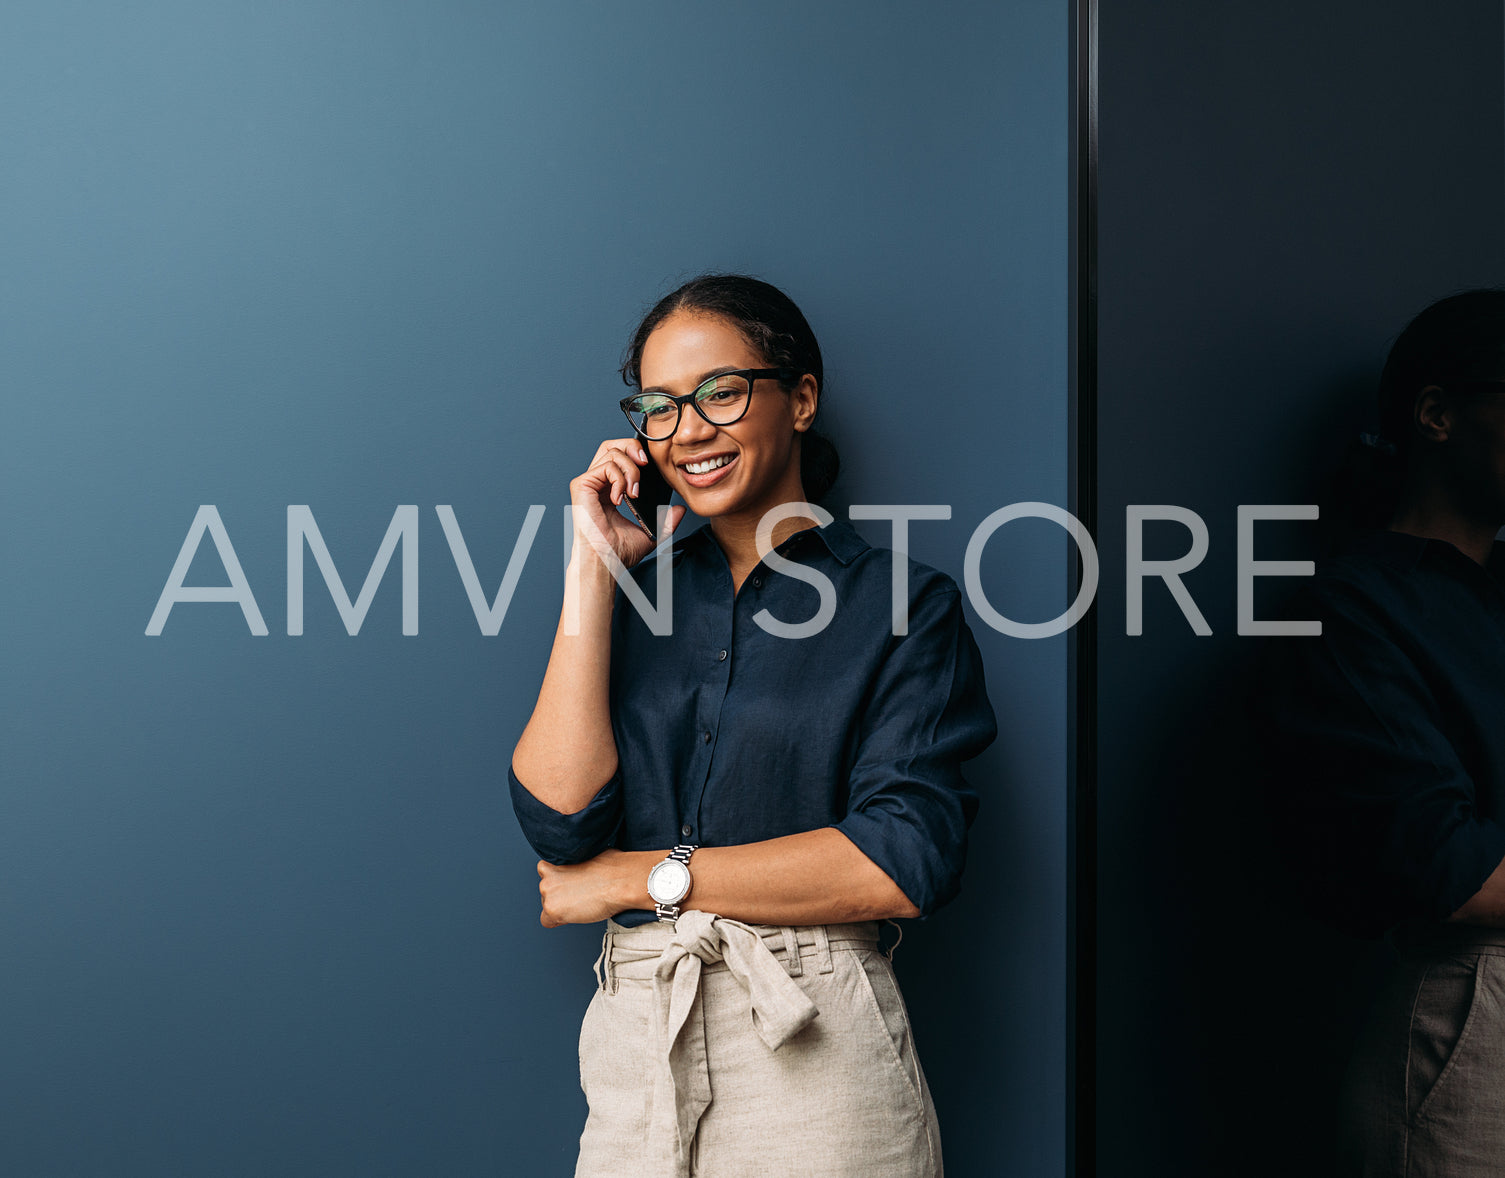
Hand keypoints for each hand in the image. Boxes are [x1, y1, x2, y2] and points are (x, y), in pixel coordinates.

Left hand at [537, 849, 647, 927]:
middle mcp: (547, 878)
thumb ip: (577, 864)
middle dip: (561, 894)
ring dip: (561, 907)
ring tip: (581, 904)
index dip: (559, 879)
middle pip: (546, 891)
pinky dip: (559, 921)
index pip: (544, 871)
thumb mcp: (591, 856)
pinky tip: (574, 915)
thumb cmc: (612, 868)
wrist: (620, 882)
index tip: (569, 883)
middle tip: (579, 895)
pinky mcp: (552, 910)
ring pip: (547, 906)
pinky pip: (547, 922)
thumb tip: (582, 869)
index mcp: (556, 862)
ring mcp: (548, 895)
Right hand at [570, 438, 685, 569]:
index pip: (620, 457)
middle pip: (613, 445)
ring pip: (612, 452)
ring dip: (630, 468)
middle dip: (632, 447)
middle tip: (645, 464)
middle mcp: (597, 484)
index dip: (635, 453)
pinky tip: (622, 498)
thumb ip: (666, 520)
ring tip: (634, 491)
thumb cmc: (619, 552)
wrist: (606, 562)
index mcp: (610, 490)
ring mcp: (588, 483)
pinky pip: (605, 466)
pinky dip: (619, 478)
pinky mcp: (582, 485)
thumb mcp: (650, 533)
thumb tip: (680, 510)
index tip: (650, 465)